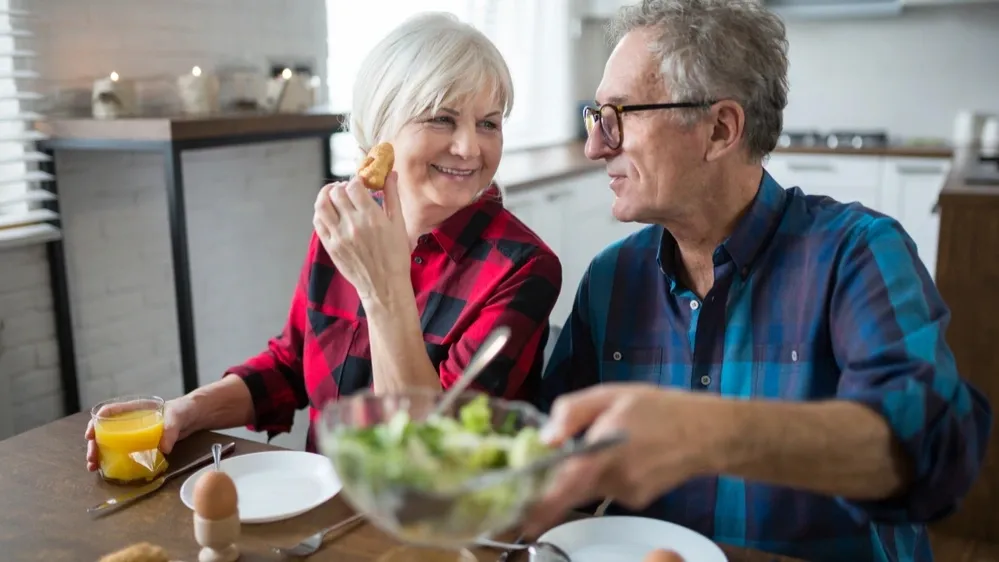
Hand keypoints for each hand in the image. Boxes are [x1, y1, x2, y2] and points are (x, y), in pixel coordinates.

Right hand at [85, 398, 192, 471]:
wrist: (194, 417)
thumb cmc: (184, 410)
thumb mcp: (177, 416)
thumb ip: (171, 429)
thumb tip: (164, 448)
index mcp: (135, 408)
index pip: (109, 412)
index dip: (96, 422)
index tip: (90, 434)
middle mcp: (130, 420)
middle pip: (105, 430)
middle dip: (94, 444)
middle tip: (91, 458)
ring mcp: (134, 433)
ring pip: (110, 442)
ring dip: (99, 453)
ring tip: (93, 466)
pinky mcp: (140, 444)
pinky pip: (123, 451)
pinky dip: (113, 459)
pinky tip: (107, 469)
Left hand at [313, 172, 410, 304]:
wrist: (384, 285)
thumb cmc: (396, 256)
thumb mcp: (399, 225)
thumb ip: (392, 197)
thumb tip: (390, 174)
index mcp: (371, 217)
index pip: (354, 186)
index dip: (356, 181)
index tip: (361, 184)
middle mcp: (352, 225)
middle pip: (336, 193)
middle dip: (341, 186)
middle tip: (348, 190)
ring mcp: (338, 236)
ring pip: (322, 205)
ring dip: (326, 195)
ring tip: (334, 195)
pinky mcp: (330, 247)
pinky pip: (318, 222)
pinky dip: (321, 212)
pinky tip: (329, 211)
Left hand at [524, 383, 732, 535]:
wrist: (708, 433)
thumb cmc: (659, 408)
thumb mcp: (611, 394)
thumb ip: (572, 412)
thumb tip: (547, 438)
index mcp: (605, 448)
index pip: (566, 485)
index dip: (542, 506)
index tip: (522, 519)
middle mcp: (615, 478)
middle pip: (572, 490)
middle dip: (554, 489)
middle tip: (543, 482)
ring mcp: (627, 493)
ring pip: (590, 488)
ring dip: (586, 474)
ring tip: (612, 444)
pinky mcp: (637, 500)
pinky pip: (608, 489)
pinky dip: (606, 476)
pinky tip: (627, 455)